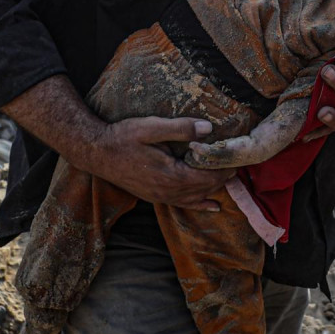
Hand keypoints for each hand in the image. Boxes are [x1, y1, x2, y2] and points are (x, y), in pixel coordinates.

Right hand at [84, 117, 235, 210]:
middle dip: (222, 177)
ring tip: (230, 179)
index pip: (207, 176)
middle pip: (204, 188)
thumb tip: (208, 129)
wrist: (96, 153)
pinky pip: (182, 204)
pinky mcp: (154, 196)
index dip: (223, 168)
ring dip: (214, 189)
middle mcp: (167, 190)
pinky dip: (200, 205)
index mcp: (170, 174)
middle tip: (237, 164)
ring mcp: (160, 196)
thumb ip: (180, 128)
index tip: (236, 158)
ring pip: (196, 198)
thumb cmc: (123, 137)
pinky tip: (212, 206)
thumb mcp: (151, 127)